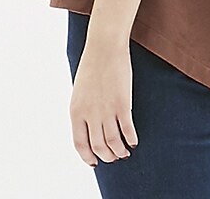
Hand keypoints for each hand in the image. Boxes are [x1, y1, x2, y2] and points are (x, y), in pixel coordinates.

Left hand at [69, 40, 138, 167]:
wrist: (104, 47)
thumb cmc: (92, 66)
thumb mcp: (80, 91)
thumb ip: (83, 110)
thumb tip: (90, 128)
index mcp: (76, 111)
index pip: (80, 144)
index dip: (87, 156)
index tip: (94, 162)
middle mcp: (90, 114)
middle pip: (98, 147)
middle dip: (107, 156)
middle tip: (114, 157)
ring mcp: (107, 110)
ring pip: (114, 143)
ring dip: (120, 151)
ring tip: (124, 152)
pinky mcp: (122, 104)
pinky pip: (127, 130)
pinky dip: (131, 139)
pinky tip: (133, 141)